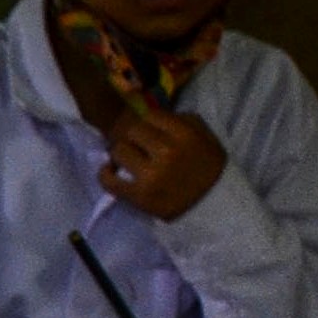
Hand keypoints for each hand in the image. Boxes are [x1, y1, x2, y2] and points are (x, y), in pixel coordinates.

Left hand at [99, 104, 226, 223]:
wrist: (212, 203)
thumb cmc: (207, 166)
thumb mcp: (205, 136)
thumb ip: (182, 120)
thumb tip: (151, 115)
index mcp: (185, 135)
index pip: (151, 115)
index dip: (149, 123)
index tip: (150, 132)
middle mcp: (167, 152)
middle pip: (133, 131)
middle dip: (135, 137)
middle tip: (138, 146)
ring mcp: (151, 175)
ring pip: (119, 151)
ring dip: (121, 154)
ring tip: (128, 160)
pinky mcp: (138, 196)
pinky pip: (108, 180)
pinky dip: (105, 174)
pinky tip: (110, 171)